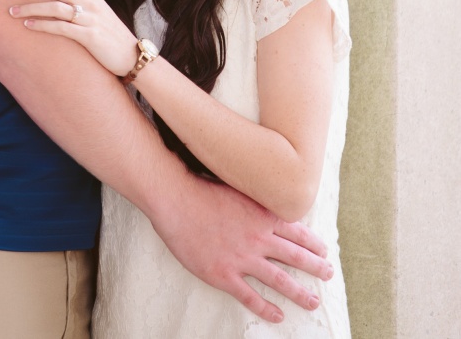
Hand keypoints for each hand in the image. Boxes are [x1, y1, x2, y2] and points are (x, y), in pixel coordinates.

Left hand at [8, 0, 137, 76]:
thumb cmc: (108, 33)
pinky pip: (61, 28)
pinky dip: (42, 26)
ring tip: (11, 11)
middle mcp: (90, 2)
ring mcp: (90, 19)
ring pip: (55, 7)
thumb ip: (78, 0)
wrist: (131, 55)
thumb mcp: (96, 11)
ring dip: (31, 8)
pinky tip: (28, 26)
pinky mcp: (89, 37)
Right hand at [154, 178, 333, 322]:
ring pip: (280, 280)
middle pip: (295, 257)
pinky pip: (250, 297)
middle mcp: (258, 238)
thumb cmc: (203, 189)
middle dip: (316, 268)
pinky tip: (278, 316)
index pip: (297, 232)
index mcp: (262, 216)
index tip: (324, 251)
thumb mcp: (238, 188)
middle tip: (329, 275)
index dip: (313, 244)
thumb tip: (270, 204)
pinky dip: (266, 308)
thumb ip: (256, 201)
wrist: (177, 199)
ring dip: (300, 293)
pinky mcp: (224, 274)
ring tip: (313, 302)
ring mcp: (242, 258)